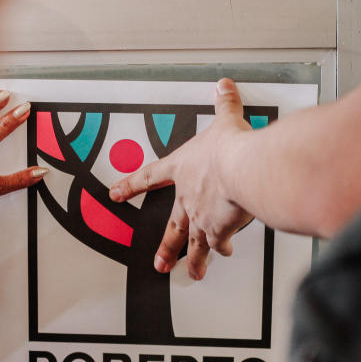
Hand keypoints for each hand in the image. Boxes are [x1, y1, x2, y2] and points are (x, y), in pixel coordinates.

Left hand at [109, 78, 253, 279]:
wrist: (243, 170)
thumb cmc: (231, 149)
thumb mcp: (226, 121)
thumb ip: (224, 105)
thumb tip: (224, 87)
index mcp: (182, 170)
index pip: (149, 177)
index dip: (131, 185)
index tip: (116, 194)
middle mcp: (188, 198)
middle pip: (172, 226)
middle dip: (165, 246)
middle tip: (159, 263)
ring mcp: (202, 217)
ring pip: (193, 243)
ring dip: (192, 260)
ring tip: (193, 274)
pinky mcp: (220, 230)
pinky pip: (219, 243)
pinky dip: (221, 249)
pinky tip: (224, 254)